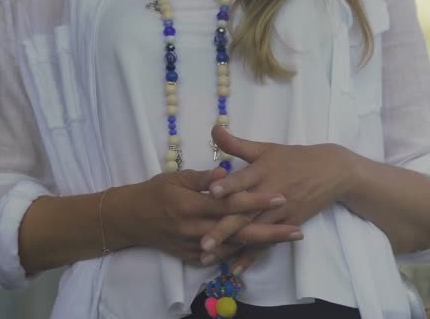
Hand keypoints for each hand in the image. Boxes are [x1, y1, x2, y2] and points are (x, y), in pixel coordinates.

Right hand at [107, 168, 301, 264]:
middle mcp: (195, 229)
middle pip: (239, 232)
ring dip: (263, 244)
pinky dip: (244, 253)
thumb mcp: (176, 178)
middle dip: (271, 232)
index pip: (230, 204)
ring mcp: (194, 247)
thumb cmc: (155, 192)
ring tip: (289, 236)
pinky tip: (265, 248)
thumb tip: (227, 172)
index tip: (280, 197)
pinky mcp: (193, 257)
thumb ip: (203, 178)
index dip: (255, 201)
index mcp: (191, 206)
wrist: (131, 220)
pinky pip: (223, 257)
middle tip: (298, 229)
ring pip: (235, 247)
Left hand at [199, 126, 357, 270]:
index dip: (229, 185)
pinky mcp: (287, 225)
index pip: (244, 179)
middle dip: (223, 229)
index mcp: (262, 171)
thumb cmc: (293, 158)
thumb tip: (213, 128)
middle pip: (244, 213)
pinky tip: (235, 268)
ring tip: (209, 259)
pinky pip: (267, 242)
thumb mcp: (265, 148)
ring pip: (253, 232)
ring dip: (231, 247)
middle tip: (202, 243)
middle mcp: (270, 194)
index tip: (212, 193)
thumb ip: (236, 144)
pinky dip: (251, 256)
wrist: (332, 172)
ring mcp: (280, 213)